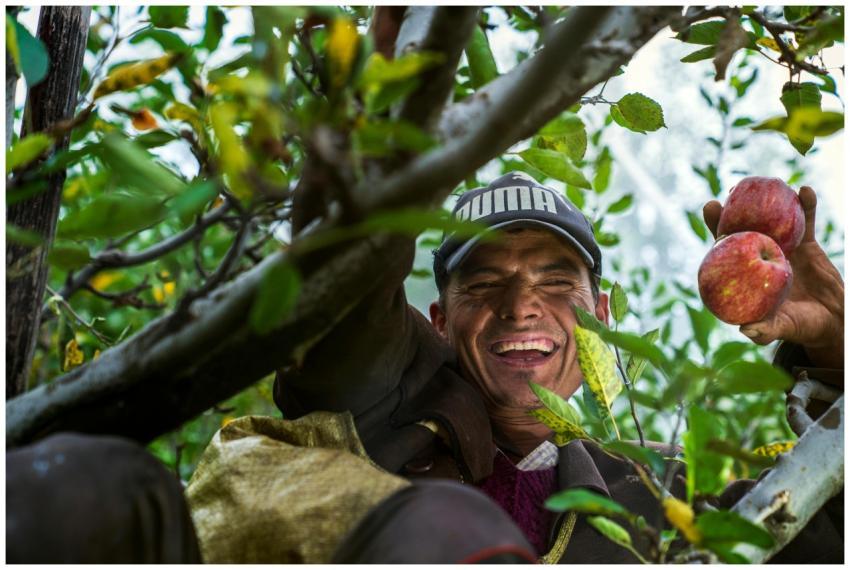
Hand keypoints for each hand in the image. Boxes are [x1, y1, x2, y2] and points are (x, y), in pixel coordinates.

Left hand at [703, 186, 843, 368]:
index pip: (725, 250)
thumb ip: (765, 330)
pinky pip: (806, 222)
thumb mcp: (782, 329)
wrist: (832, 321)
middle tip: (728, 193)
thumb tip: (746, 330)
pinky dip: (806, 206)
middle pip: (743, 228)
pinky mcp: (807, 244)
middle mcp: (759, 257)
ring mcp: (782, 248)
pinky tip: (805, 191)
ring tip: (768, 182)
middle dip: (732, 210)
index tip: (709, 210)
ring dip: (770, 201)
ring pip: (773, 220)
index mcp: (745, 275)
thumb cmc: (799, 327)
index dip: (716, 230)